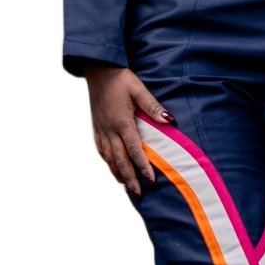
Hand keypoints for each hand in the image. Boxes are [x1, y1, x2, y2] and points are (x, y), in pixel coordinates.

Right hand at [82, 62, 171, 197]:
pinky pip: (100, 150)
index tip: (151, 180)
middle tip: (138, 194)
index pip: (134, 150)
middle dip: (129, 178)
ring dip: (117, 174)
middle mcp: (109, 130)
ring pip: (108, 158)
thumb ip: (153, 106)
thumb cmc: (121, 79)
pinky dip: (107, 163)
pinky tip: (112, 170)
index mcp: (122, 122)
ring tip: (126, 188)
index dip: (142, 167)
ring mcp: (100, 130)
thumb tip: (169, 120)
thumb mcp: (139, 89)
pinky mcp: (94, 128)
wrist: (97, 70)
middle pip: (119, 160)